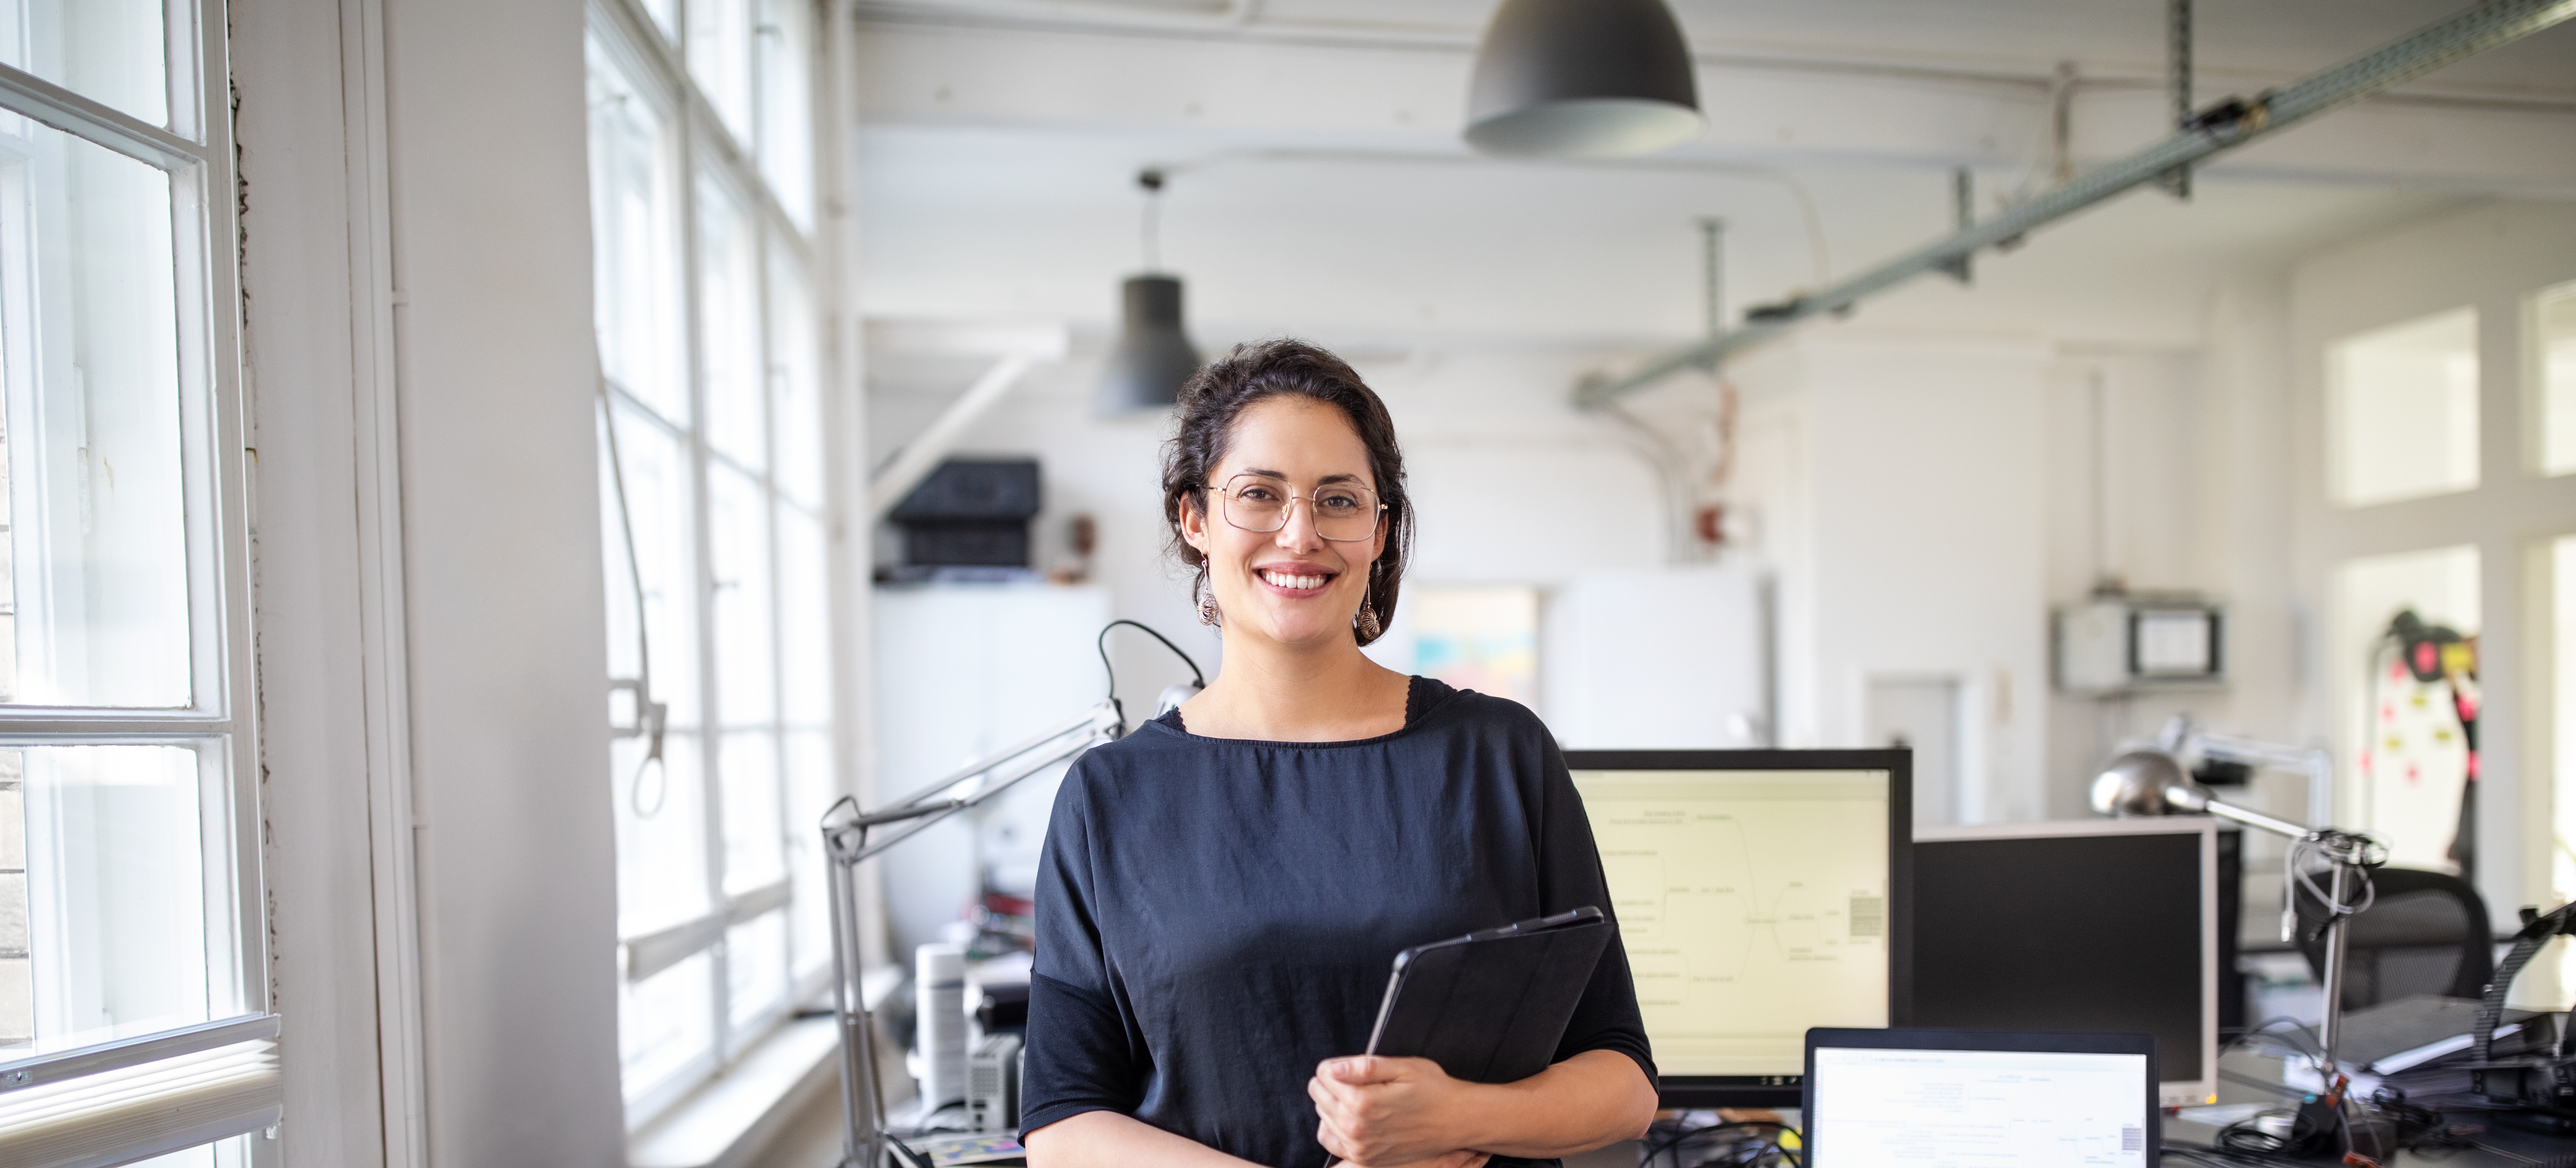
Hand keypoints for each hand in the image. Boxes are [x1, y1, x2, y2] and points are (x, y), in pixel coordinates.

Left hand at [1309, 1055, 1483, 1167]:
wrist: (1455, 1121)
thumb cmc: (1432, 1090)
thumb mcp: (1402, 1067)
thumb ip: (1364, 1067)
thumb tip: (1332, 1068)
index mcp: (1363, 1102)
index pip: (1323, 1075)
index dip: (1334, 1066)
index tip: (1349, 1066)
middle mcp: (1357, 1128)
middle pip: (1319, 1095)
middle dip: (1332, 1083)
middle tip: (1355, 1080)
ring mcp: (1359, 1147)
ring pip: (1323, 1115)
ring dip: (1333, 1103)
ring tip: (1358, 1096)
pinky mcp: (1364, 1159)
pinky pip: (1330, 1140)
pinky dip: (1333, 1126)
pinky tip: (1349, 1117)